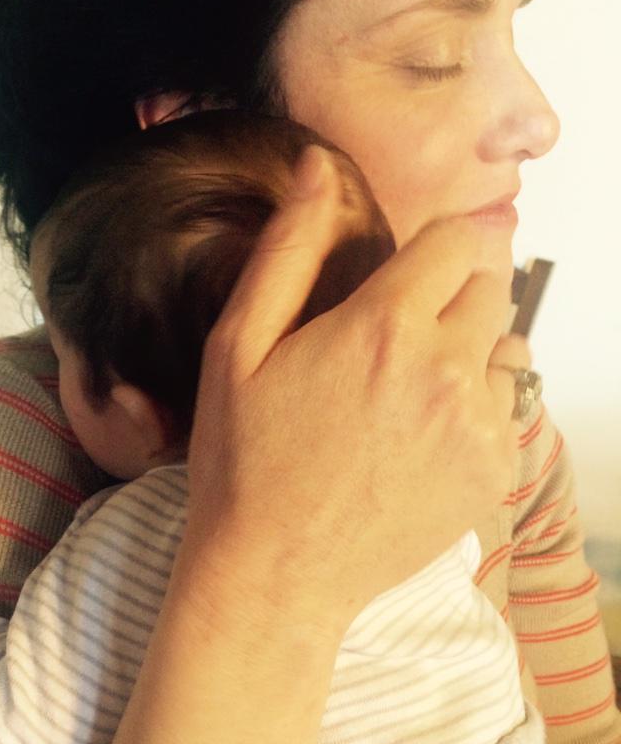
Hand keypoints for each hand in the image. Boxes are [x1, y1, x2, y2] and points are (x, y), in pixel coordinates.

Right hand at [185, 145, 522, 634]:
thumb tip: (317, 169)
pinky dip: (474, 413)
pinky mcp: (491, 475)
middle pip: (491, 289)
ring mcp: (478, 428)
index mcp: (385, 327)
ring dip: (466, 355)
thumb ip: (286, 250)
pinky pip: (506, 414)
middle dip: (451, 295)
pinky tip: (417, 442)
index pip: (461, 239)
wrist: (275, 574)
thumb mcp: (237, 349)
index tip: (406, 270)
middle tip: (395, 338)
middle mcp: (447, 371)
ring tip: (405, 395)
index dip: (434, 246)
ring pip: (504, 351)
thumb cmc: (244, 463)